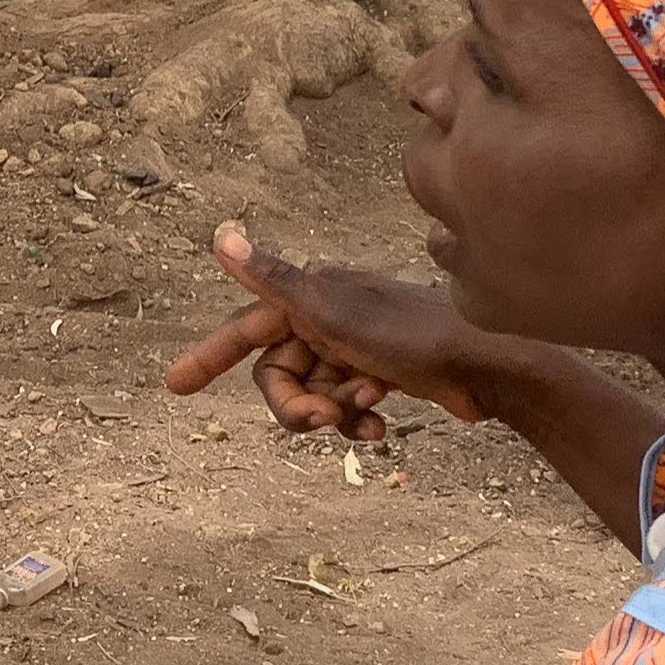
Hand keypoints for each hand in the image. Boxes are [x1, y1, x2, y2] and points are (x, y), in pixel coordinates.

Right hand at [169, 222, 526, 441]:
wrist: (489, 366)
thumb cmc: (413, 335)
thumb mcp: (333, 313)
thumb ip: (274, 281)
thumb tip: (221, 237)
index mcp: (311, 297)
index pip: (246, 330)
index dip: (210, 357)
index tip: (175, 387)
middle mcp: (328, 317)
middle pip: (279, 375)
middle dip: (297, 404)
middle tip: (326, 419)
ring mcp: (353, 347)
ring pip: (312, 395)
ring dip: (333, 411)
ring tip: (368, 411)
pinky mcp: (379, 373)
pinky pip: (344, 406)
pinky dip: (357, 420)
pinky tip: (383, 427)